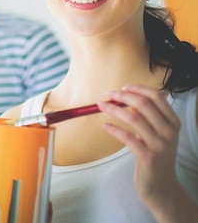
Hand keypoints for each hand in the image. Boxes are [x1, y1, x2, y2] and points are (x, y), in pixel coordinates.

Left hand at [99, 85, 181, 211]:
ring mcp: (159, 145)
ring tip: (100, 105)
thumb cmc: (156, 156)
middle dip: (123, 96)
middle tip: (108, 94)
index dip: (138, 88)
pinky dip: (114, 129)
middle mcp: (169, 132)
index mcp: (173, 122)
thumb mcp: (158, 134)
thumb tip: (128, 99)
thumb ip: (148, 117)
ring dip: (113, 109)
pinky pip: (127, 137)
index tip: (123, 87)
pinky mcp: (147, 157)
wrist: (162, 186)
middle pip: (144, 104)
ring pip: (133, 119)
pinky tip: (105, 126)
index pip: (158, 96)